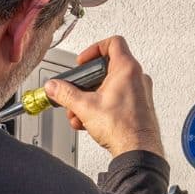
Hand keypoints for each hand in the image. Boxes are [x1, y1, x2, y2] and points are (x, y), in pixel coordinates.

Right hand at [42, 36, 163, 157]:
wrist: (138, 150)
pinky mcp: (139, 107)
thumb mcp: (85, 107)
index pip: (113, 43)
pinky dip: (102, 107)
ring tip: (80, 113)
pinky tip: (90, 121)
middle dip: (86, 84)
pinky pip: (118, 99)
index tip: (83, 62)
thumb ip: (65, 94)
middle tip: (77, 92)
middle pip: (107, 69)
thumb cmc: (122, 128)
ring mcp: (140, 92)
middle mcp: (137, 77)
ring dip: (91, 99)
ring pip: (110, 87)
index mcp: (127, 69)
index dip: (94, 49)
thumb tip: (54, 87)